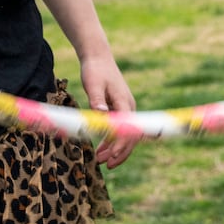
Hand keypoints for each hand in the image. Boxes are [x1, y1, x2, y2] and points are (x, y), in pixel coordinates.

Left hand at [79, 53, 137, 168]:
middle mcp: (128, 107)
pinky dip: (111, 140)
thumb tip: (102, 114)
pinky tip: (101, 149)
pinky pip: (119, 129)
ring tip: (101, 161)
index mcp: (124, 102)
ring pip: (125, 134)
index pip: (127, 129)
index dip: (120, 145)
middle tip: (107, 165)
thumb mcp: (93, 84)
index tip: (111, 156)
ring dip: (115, 149)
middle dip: (120, 152)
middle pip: (130, 136)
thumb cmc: (95, 70)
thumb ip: (97, 100)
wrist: (98, 58)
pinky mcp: (119, 109)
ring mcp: (125, 108)